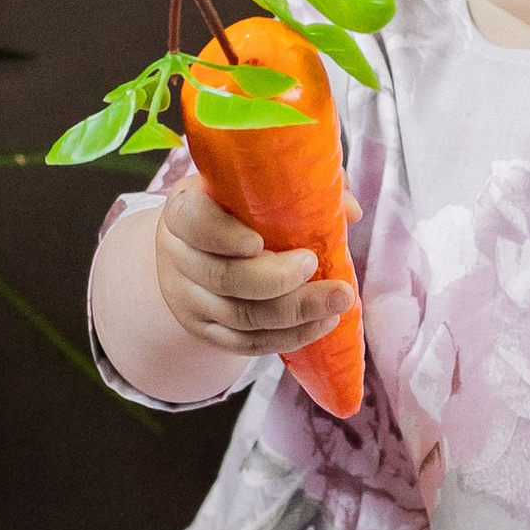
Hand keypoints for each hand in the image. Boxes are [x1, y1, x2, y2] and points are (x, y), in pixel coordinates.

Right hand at [151, 176, 359, 362]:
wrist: (194, 248)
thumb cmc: (236, 208)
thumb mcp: (254, 187)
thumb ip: (303, 186)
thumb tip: (351, 211)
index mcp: (185, 210)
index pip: (192, 221)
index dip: (222, 235)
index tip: (259, 241)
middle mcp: (179, 256)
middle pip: (222, 277)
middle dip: (275, 280)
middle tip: (314, 266)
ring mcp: (189, 299)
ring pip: (239, 317)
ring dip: (293, 314)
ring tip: (336, 302)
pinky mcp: (206, 330)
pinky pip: (245, 343)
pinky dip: (287, 338)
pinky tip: (320, 324)